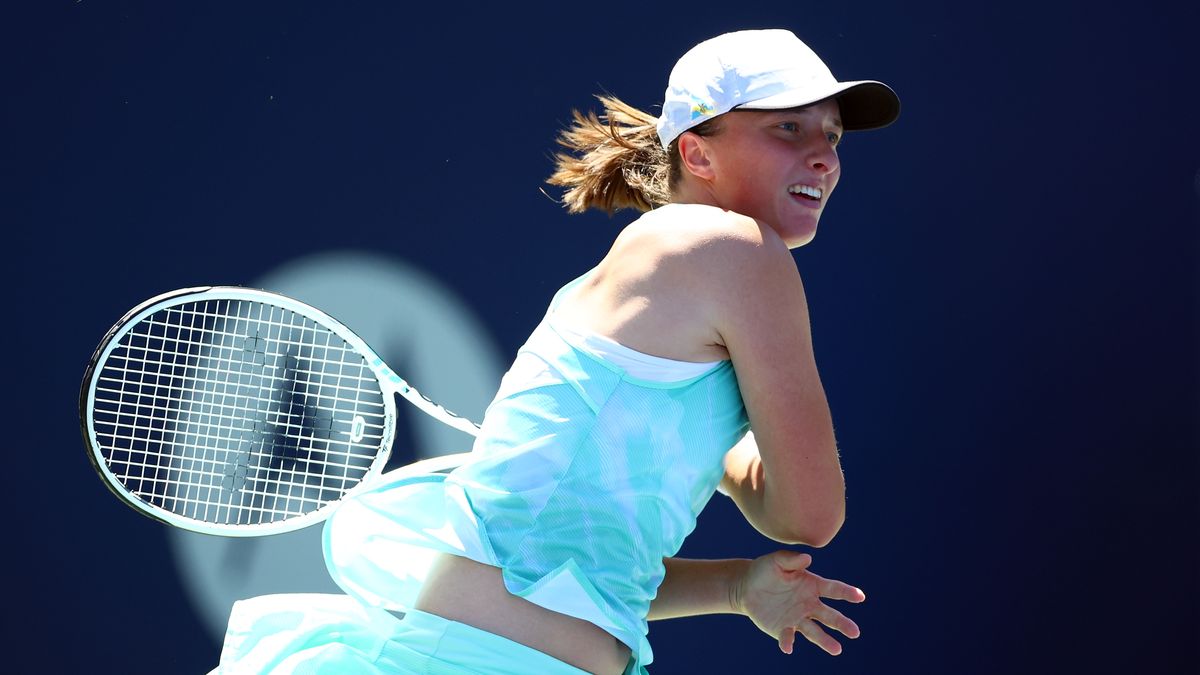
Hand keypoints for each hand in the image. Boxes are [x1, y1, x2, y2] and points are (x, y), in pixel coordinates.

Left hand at [733, 550, 864, 655]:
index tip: (860, 596)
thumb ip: (792, 559)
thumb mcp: (777, 560)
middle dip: (842, 624)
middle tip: (855, 632)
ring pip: (815, 631)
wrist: (746, 587)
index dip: (847, 592)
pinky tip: (788, 646)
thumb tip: (807, 558)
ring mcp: (798, 618)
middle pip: (829, 615)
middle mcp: (809, 604)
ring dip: (825, 641)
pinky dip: (788, 641)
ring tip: (837, 650)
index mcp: (812, 585)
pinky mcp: (784, 629)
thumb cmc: (766, 570)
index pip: (833, 589)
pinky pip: (788, 637)